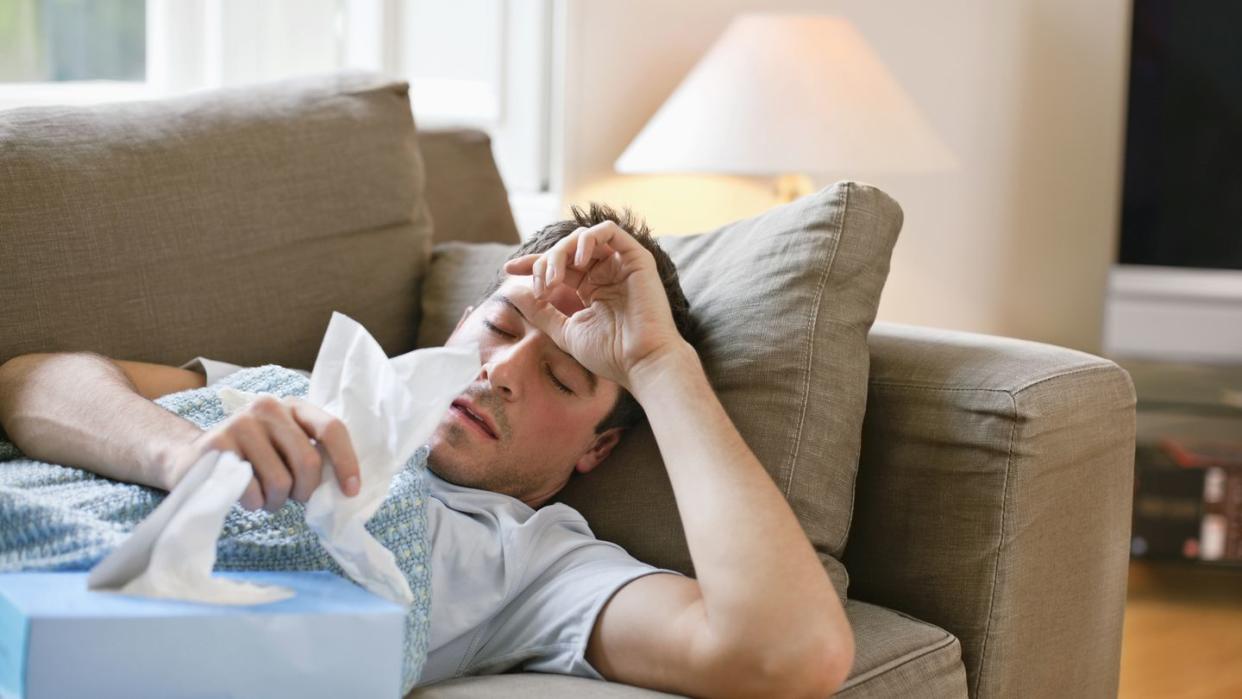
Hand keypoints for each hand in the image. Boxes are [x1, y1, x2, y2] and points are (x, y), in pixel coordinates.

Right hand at [167, 395, 360, 510]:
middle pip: (308, 460)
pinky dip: (254, 503)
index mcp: (294, 406)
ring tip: (266, 497)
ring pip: (281, 481)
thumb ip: (311, 454)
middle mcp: (269, 406)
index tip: (350, 492)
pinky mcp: (217, 444)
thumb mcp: (284, 448)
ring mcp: (241, 423)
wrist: (192, 459)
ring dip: (277, 501)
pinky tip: (244, 495)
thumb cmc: (251, 460)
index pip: (332, 428)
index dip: (346, 462)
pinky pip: (252, 490)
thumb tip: (344, 486)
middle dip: (305, 491)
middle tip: (294, 499)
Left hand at [503, 220, 685, 388]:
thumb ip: (541, 311)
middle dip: (545, 263)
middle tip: (541, 289)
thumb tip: (513, 293)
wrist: (641, 362)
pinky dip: (588, 239)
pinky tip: (577, 261)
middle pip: (566, 251)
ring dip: (562, 252)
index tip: (509, 269)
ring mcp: (621, 264)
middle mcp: (606, 273)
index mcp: (592, 289)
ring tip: (556, 279)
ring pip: (583, 238)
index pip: (559, 266)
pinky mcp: (636, 258)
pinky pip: (609, 230)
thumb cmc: (609, 353)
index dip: (533, 263)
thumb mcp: (565, 332)